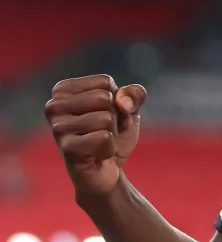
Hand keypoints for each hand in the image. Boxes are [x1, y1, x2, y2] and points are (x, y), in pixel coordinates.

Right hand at [44, 75, 147, 195]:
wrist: (109, 171)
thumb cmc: (114, 133)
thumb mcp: (130, 107)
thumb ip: (135, 94)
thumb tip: (122, 102)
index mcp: (63, 90)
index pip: (105, 82)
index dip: (117, 101)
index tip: (107, 115)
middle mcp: (53, 106)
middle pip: (105, 99)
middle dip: (115, 118)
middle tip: (104, 132)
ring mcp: (57, 128)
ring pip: (106, 118)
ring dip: (112, 134)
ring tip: (99, 143)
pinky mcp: (66, 149)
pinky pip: (104, 138)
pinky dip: (110, 148)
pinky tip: (97, 155)